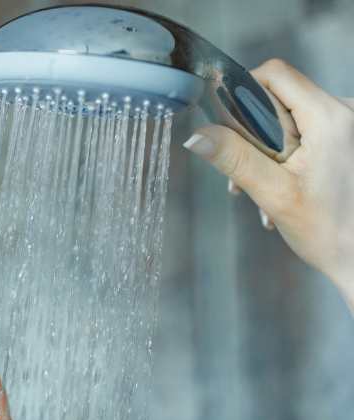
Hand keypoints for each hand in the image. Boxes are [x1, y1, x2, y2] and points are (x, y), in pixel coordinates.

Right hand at [182, 58, 353, 305]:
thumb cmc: (330, 230)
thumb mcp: (273, 193)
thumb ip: (234, 158)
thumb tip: (196, 134)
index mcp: (329, 116)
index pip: (274, 74)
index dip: (243, 94)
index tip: (230, 131)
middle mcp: (345, 110)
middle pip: (280, 97)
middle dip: (254, 134)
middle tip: (247, 176)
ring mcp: (349, 123)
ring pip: (291, 117)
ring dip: (268, 151)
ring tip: (264, 192)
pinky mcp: (348, 138)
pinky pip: (307, 131)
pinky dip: (288, 156)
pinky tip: (283, 188)